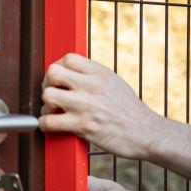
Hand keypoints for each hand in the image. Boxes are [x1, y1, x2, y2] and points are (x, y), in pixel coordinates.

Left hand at [38, 53, 159, 159]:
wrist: (146, 133)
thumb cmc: (132, 112)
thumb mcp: (116, 84)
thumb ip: (95, 77)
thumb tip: (75, 76)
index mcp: (101, 73)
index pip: (69, 58)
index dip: (59, 67)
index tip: (59, 79)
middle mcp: (92, 85)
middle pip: (53, 72)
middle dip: (47, 84)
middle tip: (53, 95)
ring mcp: (86, 105)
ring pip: (48, 95)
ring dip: (46, 106)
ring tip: (53, 112)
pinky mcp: (82, 125)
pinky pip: (49, 121)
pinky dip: (44, 124)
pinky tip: (51, 126)